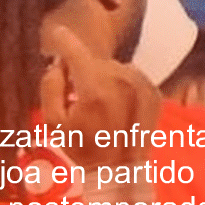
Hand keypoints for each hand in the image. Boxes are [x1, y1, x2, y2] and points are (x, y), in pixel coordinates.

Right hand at [39, 25, 161, 167]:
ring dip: (104, 79)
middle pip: (94, 62)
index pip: (74, 49)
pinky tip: (119, 108)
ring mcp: (142, 84)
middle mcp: (122, 80)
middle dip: (83, 74)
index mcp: (95, 87)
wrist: (120, 171)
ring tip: (102, 107)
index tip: (57, 34)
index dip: (62, 40)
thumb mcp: (53, 122)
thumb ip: (50, 87)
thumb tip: (58, 64)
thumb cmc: (83, 148)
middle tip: (80, 100)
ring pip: (113, 68)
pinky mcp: (154, 91)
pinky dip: (123, 85)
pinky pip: (131, 76)